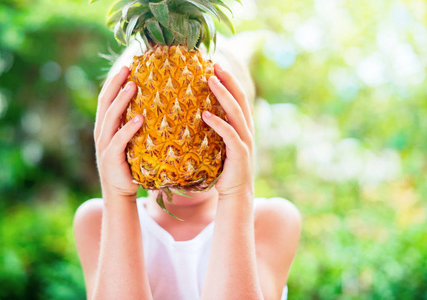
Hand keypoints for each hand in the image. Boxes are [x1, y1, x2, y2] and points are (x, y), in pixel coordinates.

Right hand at [94, 66, 143, 198]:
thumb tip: (156, 107)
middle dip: (116, 84)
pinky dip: (128, 128)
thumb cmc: (130, 164)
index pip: (107, 99)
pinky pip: (119, 140)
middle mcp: (102, 132)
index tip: (127, 66)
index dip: (114, 82)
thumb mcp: (131, 142)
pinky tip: (139, 118)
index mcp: (105, 126)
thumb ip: (135, 126)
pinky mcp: (111, 158)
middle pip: (106, 102)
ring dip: (122, 100)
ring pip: (111, 117)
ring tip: (133, 86)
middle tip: (128, 68)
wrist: (120, 192)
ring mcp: (104, 145)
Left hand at [202, 64, 254, 198]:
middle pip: (239, 99)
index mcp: (242, 126)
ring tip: (210, 81)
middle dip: (228, 80)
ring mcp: (245, 141)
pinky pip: (229, 134)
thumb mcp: (217, 146)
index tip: (215, 65)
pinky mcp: (240, 153)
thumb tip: (192, 114)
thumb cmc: (223, 170)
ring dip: (223, 95)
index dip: (229, 80)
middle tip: (214, 64)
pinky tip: (205, 114)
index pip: (238, 97)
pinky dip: (218, 123)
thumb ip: (211, 130)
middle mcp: (246, 130)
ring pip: (236, 112)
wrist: (235, 194)